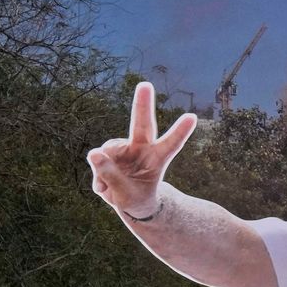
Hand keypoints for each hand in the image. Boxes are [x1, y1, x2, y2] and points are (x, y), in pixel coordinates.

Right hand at [86, 81, 197, 218]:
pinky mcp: (109, 152)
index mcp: (158, 158)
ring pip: (108, 150)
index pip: (171, 144)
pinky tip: (105, 186)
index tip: (192, 117)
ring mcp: (124, 148)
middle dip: (142, 104)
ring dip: (105, 171)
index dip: (180, 132)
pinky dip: (98, 177)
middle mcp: (142, 148)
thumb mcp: (127, 196)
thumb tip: (93, 153)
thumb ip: (112, 176)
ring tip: (111, 188)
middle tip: (146, 84)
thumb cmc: (137, 199)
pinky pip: (96, 160)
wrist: (129, 202)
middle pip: (142, 124)